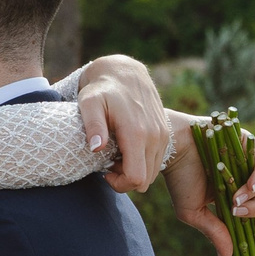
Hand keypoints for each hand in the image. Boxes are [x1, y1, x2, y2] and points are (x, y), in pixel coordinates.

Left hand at [71, 55, 174, 192]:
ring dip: (134, 170)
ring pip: (152, 172)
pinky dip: (142, 161)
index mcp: (137, 134)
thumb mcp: (89, 103)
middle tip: (108, 162)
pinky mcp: (165, 134)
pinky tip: (127, 147)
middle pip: (145, 180)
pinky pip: (156, 161)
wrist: (125, 71)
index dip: (119, 183)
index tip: (105, 172)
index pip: (136, 178)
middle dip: (125, 178)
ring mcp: (163, 136)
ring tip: (116, 153)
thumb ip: (93, 125)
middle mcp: (155, 137)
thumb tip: (96, 148)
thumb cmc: (102, 89)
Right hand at [162, 121, 254, 255]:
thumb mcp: (194, 213)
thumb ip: (214, 232)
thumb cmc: (179, 180)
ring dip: (254, 194)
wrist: (170, 150)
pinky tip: (248, 185)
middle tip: (236, 211)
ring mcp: (248, 161)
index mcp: (238, 197)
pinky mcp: (248, 144)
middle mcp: (247, 179)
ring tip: (234, 197)